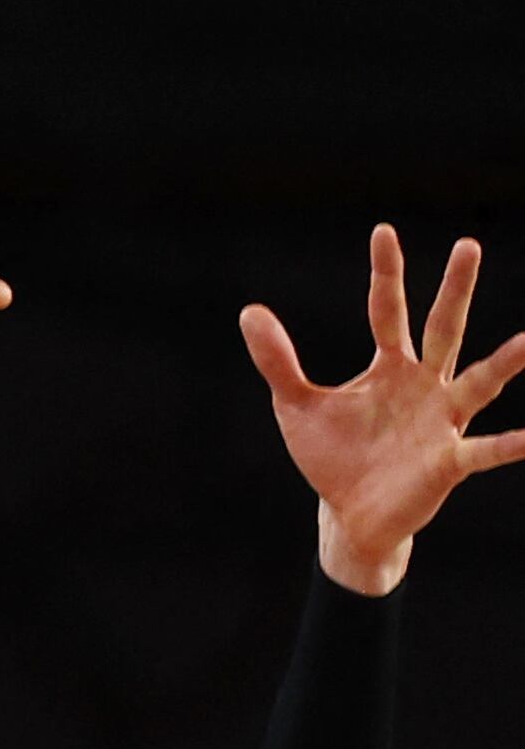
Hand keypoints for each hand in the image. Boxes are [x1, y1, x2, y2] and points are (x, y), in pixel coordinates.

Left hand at [242, 225, 524, 595]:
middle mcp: (424, 385)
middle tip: (467, 245)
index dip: (385, 274)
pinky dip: (511, 444)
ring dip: (505, 363)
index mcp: (390, 367)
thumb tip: (250, 311)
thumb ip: (278, 362)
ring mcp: (442, 421)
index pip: (388, 310)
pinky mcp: (448, 461)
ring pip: (479, 383)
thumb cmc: (333, 456)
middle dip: (454, 290)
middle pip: (443, 329)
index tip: (383, 232)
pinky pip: (485, 450)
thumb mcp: (295, 405)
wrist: (350, 516)